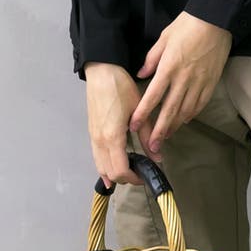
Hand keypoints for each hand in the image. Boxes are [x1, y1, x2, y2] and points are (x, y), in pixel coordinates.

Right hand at [84, 62, 160, 186]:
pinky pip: (97, 157)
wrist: (101, 71)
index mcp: (112, 137)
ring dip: (115, 174)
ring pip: (101, 168)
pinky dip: (105, 166)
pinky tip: (115, 166)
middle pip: (110, 174)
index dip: (134, 178)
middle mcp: (100, 141)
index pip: (120, 171)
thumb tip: (158, 157)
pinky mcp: (92, 133)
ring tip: (130, 169)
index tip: (145, 175)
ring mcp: (93, 138)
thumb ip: (148, 136)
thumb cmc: (120, 87)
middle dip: (126, 178)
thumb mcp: (140, 112)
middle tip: (140, 173)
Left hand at [129, 11, 232, 154]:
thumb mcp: (164, 37)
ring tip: (166, 137)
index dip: (143, 113)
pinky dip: (191, 115)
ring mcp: (199, 83)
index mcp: (169, 67)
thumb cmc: (188, 25)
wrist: (216, 20)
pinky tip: (184, 121)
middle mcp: (183, 79)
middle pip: (169, 111)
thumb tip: (141, 74)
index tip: (134, 126)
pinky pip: (199, 105)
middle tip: (153, 146)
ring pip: (185, 112)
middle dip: (159, 131)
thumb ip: (152, 58)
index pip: (153, 96)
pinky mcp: (210, 83)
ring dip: (175, 126)